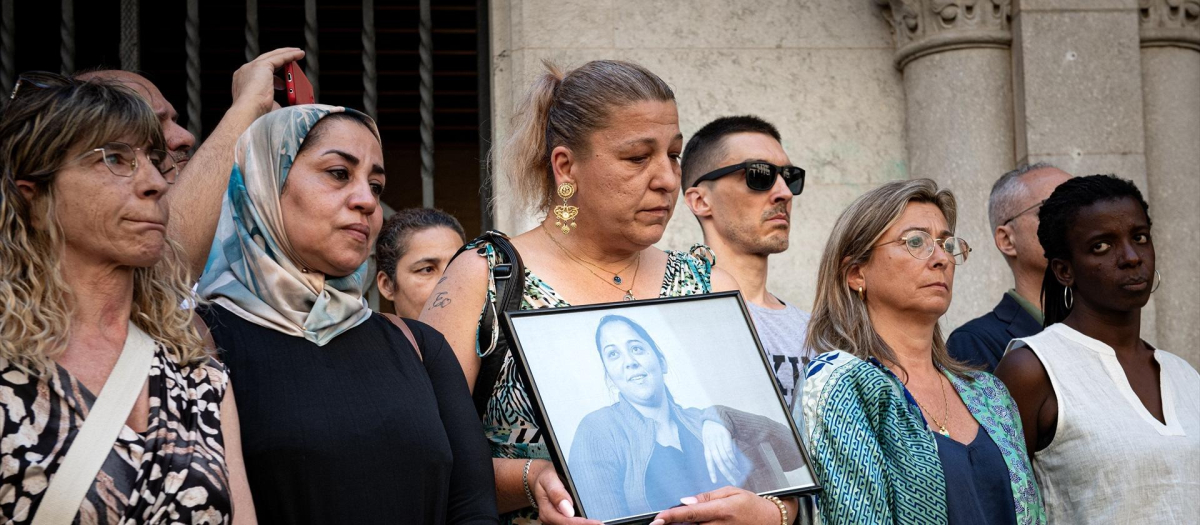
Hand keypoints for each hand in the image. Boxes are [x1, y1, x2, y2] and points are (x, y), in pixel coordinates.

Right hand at [230, 48, 304, 115]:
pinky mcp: (262, 65)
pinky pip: (279, 57)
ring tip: (298, 53)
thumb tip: (288, 106)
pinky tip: (299, 54)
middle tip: (291, 61)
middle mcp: (244, 72)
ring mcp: (252, 67)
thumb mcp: (266, 108)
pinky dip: (290, 55)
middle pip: (265, 61)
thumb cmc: (256, 116)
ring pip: (273, 56)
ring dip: (287, 53)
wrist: (247, 113)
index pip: (259, 74)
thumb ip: (274, 103)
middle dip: (279, 60)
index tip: (282, 82)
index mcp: (242, 82)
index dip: (272, 77)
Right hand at [527, 459, 600, 524]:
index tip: (597, 522)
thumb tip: (568, 510)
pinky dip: (582, 522)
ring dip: (584, 524)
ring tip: (598, 523)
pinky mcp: (560, 518)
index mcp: (547, 511)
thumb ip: (557, 493)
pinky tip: (591, 521)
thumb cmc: (546, 477)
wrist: (541, 477)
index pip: (566, 521)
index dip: (581, 523)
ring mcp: (555, 519)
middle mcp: (551, 518)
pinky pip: (571, 522)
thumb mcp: (549, 479)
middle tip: (601, 524)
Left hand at [650, 487, 782, 524]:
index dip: (672, 516)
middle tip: (661, 522)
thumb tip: (685, 500)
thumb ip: (706, 497)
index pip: (691, 513)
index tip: (658, 519)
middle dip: (675, 524)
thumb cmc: (752, 505)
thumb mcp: (731, 492)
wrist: (771, 520)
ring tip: (677, 523)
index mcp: (721, 510)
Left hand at [702, 420, 742, 484]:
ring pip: (725, 458)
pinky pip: (729, 451)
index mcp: (707, 447)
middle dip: (726, 473)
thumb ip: (714, 452)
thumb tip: (722, 464)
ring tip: (737, 474)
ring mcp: (718, 441)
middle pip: (719, 462)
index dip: (711, 471)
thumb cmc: (711, 432)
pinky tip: (736, 464)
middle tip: (733, 480)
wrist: (714, 417)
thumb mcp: (709, 442)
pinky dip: (733, 459)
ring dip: (732, 467)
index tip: (714, 481)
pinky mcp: (725, 436)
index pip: (708, 462)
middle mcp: (712, 445)